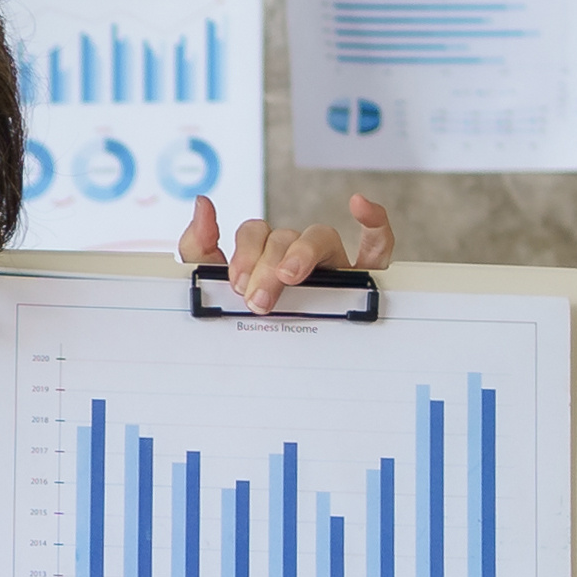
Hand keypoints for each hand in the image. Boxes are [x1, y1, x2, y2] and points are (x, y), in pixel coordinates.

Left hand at [182, 191, 397, 313]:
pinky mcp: (360, 283)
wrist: (267, 373)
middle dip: (268, 265)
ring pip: (323, 237)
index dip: (246, 251)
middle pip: (286, 237)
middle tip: (258, 299)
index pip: (255, 232)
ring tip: (291, 276)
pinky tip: (361, 204)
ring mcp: (330, 267)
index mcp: (263, 257)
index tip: (237, 283)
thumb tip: (202, 202)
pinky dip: (375, 223)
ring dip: (304, 251)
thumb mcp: (212, 287)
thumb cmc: (243, 325)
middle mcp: (296, 256)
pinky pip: (378, 247)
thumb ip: (198, 247)